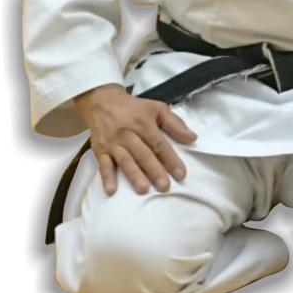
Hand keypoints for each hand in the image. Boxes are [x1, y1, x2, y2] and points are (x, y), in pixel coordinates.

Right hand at [73, 84, 196, 196]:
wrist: (102, 101)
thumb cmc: (134, 108)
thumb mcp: (157, 108)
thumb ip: (175, 124)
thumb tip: (192, 138)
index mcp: (144, 124)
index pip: (159, 144)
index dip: (171, 159)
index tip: (181, 174)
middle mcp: (128, 134)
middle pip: (143, 154)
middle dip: (154, 171)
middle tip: (165, 187)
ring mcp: (113, 143)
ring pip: (125, 160)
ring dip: (134, 175)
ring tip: (143, 189)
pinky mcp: (99, 150)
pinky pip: (102, 164)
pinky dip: (106, 178)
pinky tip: (111, 191)